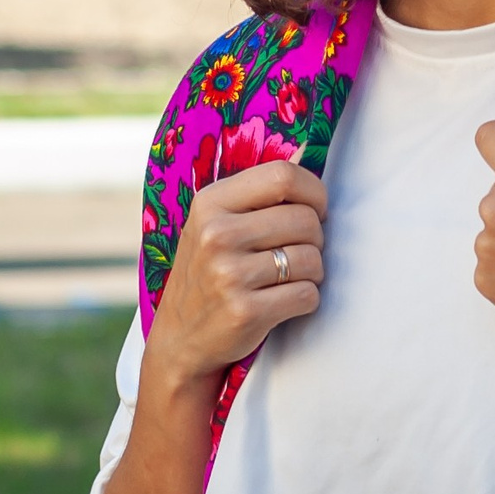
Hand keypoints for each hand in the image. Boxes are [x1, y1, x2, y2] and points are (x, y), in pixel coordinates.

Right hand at [147, 161, 327, 389]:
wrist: (179, 340)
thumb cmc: (208, 274)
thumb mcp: (214, 224)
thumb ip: (255, 195)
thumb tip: (306, 153)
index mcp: (210, 203)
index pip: (283, 175)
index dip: (314, 192)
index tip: (315, 210)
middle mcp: (216, 234)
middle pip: (305, 220)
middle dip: (316, 239)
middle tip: (297, 254)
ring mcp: (229, 274)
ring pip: (312, 259)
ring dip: (312, 273)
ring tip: (287, 280)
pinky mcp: (245, 311)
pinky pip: (308, 295)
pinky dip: (306, 300)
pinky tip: (282, 304)